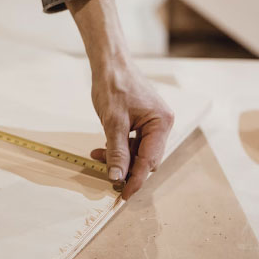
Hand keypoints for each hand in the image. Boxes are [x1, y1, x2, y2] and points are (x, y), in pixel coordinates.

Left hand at [89, 62, 173, 199]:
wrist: (110, 63)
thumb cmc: (114, 86)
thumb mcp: (113, 122)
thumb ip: (116, 152)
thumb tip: (117, 177)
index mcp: (161, 124)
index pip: (149, 161)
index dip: (135, 180)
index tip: (123, 195)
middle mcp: (161, 124)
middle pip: (145, 158)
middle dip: (125, 167)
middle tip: (107, 176)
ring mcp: (152, 122)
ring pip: (137, 151)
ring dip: (118, 157)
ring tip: (97, 156)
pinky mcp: (142, 121)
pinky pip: (132, 141)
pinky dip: (118, 147)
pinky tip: (102, 148)